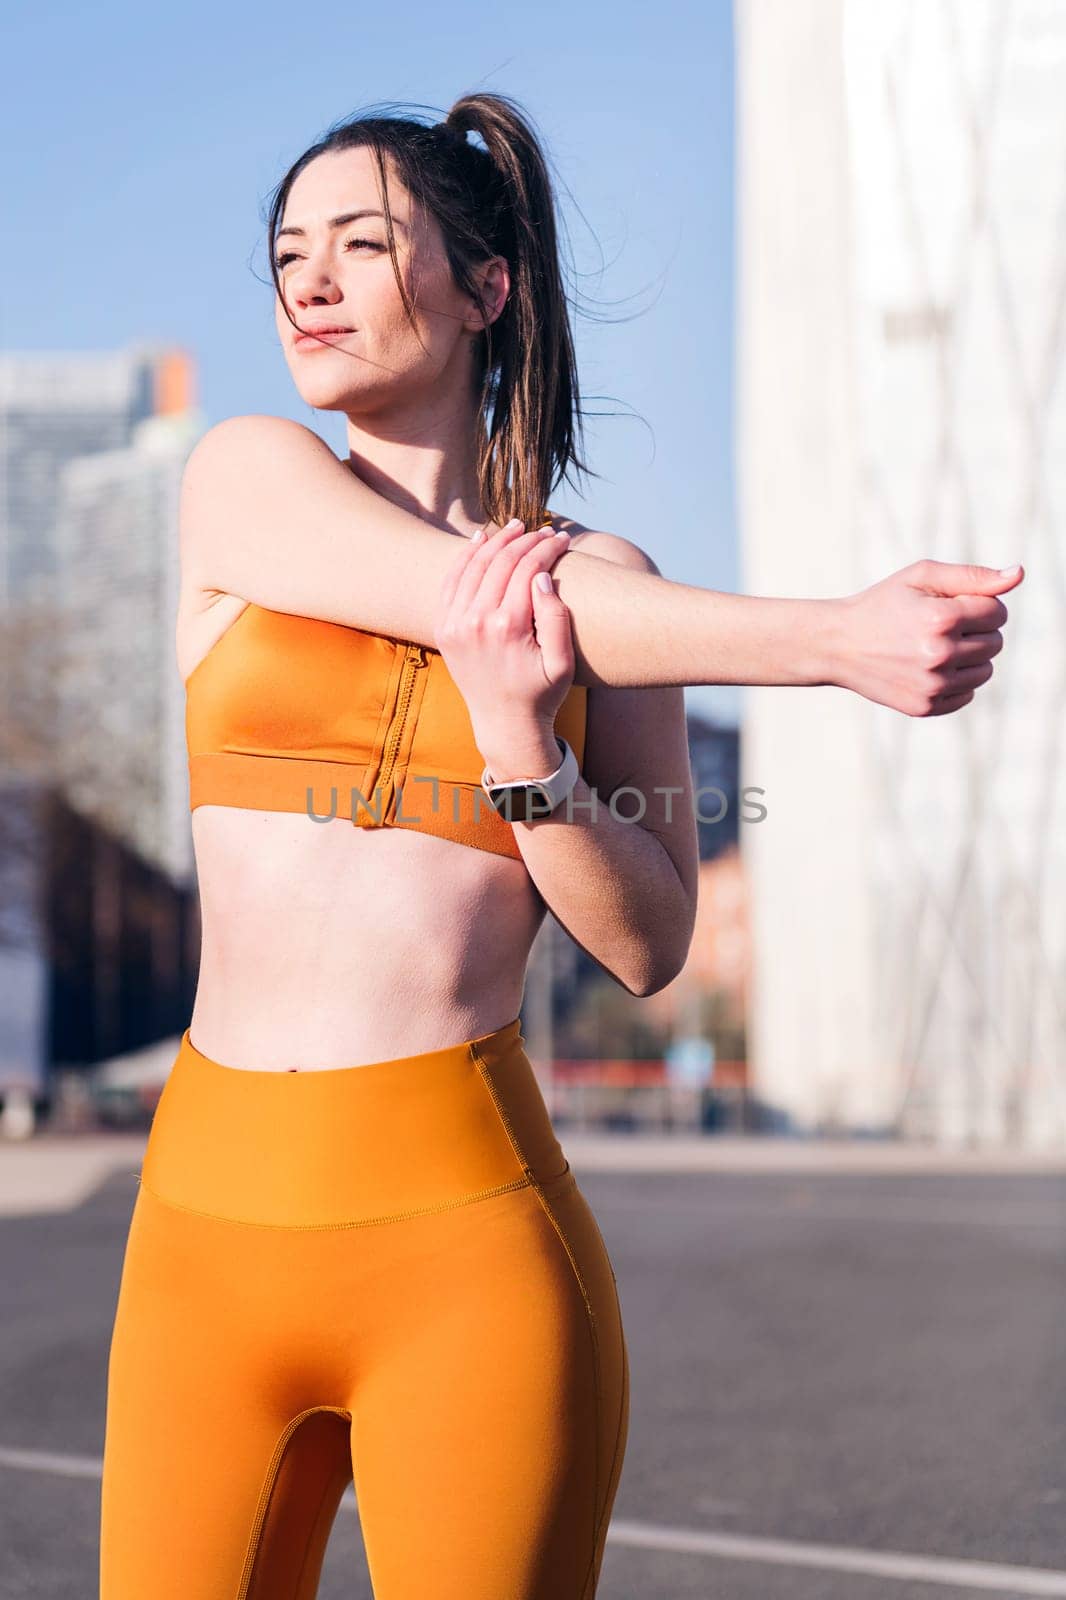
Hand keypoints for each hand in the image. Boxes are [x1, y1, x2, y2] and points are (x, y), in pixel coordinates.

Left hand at [434, 518, 575, 761]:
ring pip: (474, 565)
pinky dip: (465, 557)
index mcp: (507, 628)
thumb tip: (541, 577)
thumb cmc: (540, 694)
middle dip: (525, 540)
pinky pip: (452, 581)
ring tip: (517, 528)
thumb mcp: (562, 663)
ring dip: (496, 542)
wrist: (503, 723)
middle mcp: (475, 622)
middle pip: (500, 562)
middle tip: (544, 530)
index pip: (527, 569)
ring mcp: (454, 624)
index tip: (563, 539)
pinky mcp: (444, 628)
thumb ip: (556, 619)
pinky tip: (481, 540)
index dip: (547, 548)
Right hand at [829, 559, 1023, 715]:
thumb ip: (973, 576)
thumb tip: (1018, 574)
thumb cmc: (883, 604)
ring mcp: (932, 685)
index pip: (998, 612)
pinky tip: (929, 668)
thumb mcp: (921, 577)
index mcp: (941, 618)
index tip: (953, 605)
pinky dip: (956, 681)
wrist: (838, 645)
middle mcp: (939, 655)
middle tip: (941, 626)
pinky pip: (967, 694)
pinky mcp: (925, 706)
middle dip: (977, 630)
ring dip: (970, 657)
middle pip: (995, 642)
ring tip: (937, 647)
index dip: (980, 605)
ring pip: (986, 671)